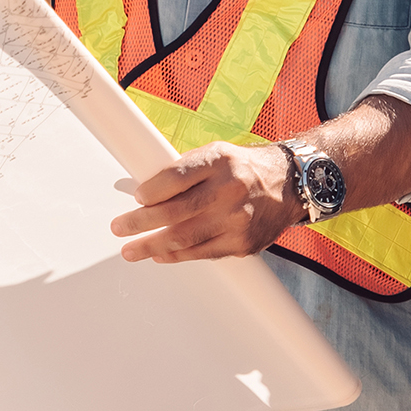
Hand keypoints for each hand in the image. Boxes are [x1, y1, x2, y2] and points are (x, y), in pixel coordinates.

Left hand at [110, 141, 301, 264]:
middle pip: (174, 212)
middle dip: (140, 223)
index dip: (150, 191)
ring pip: (185, 238)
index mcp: (219, 161)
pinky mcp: (243, 243)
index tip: (136, 198)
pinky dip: (177, 256)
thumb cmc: (245, 169)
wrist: (291, 184)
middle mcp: (229, 190)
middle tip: (119, 228)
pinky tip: (161, 255)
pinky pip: (202, 253)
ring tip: (131, 249)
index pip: (175, 177)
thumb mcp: (217, 154)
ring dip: (151, 246)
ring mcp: (237, 219)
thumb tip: (144, 193)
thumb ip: (184, 172)